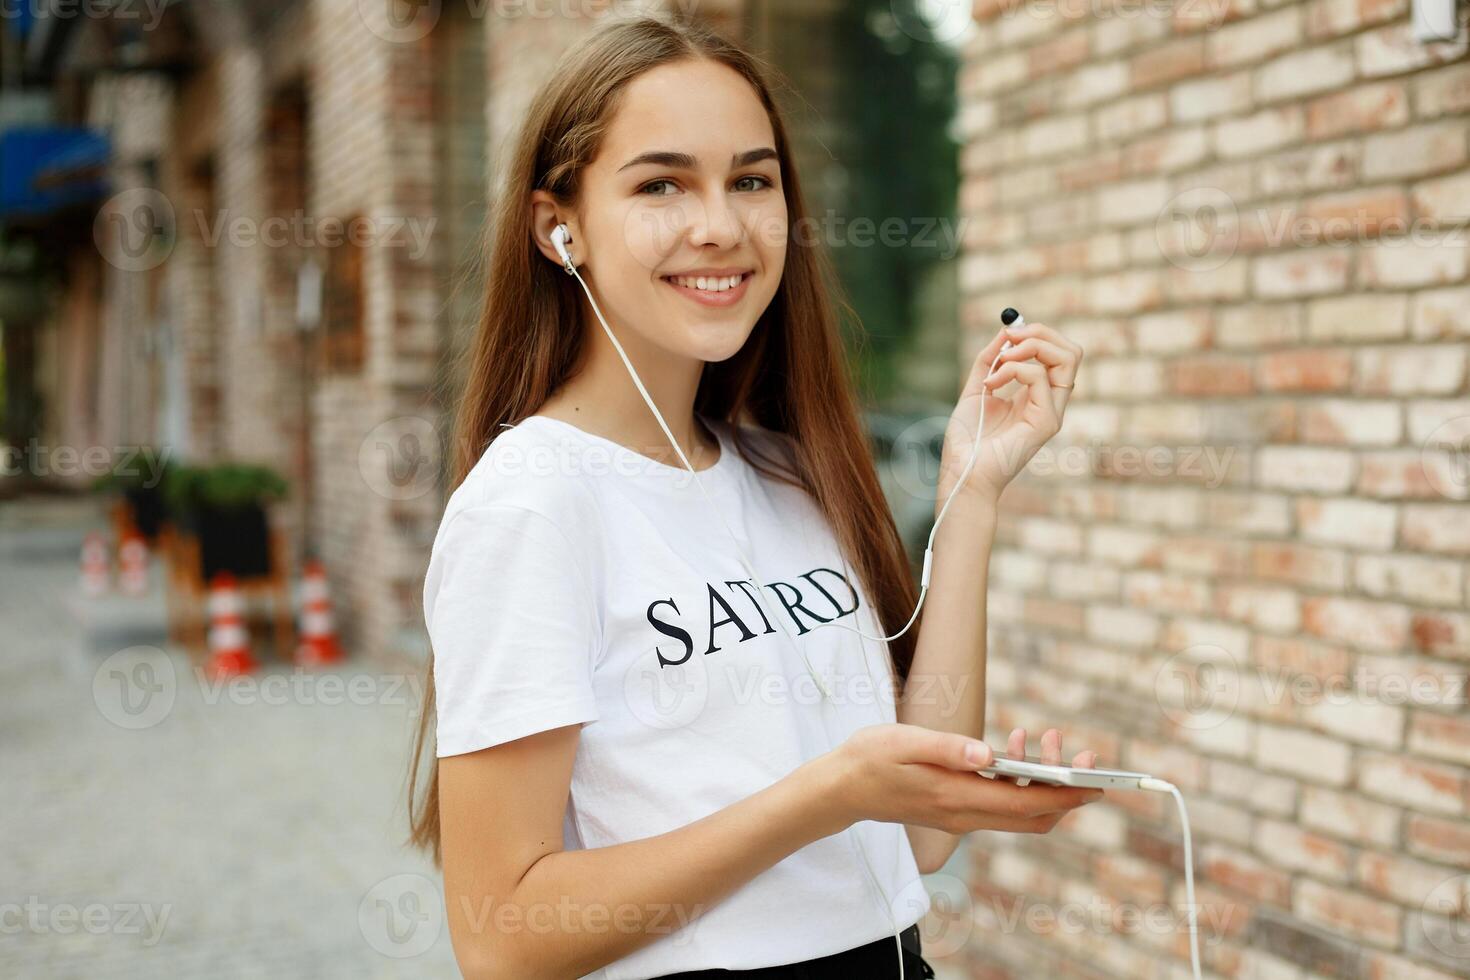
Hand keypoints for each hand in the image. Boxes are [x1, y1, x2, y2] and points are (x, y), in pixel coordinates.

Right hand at [827, 723, 1102, 835]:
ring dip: (1041, 782)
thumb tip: (990, 754)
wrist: (841, 788)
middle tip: (1077, 752)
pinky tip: (1011, 749)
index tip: (1096, 782)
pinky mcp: (955, 809)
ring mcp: (960, 816)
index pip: (1026, 806)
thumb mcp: (905, 743)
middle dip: (1064, 789)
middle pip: (1032, 816)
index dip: (1066, 796)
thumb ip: (948, 749)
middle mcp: (964, 815)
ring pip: (1018, 811)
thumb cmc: (869, 760)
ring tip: (1042, 739)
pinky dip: (1017, 782)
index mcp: (956, 798)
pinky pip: (999, 804)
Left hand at [938, 320, 1082, 506]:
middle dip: (1040, 333)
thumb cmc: (967, 440)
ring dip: (1031, 346)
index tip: (1007, 333)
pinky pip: (1040, 377)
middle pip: (1071, 351)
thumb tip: (1007, 331)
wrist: (961, 472)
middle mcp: (1050, 403)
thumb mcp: (977, 388)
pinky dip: (1013, 370)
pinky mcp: (1046, 422)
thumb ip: (990, 360)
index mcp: (1036, 395)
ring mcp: (1052, 413)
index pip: (1057, 353)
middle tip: (1010, 338)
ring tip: (1001, 360)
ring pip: (1068, 358)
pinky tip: (991, 385)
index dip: (1036, 334)